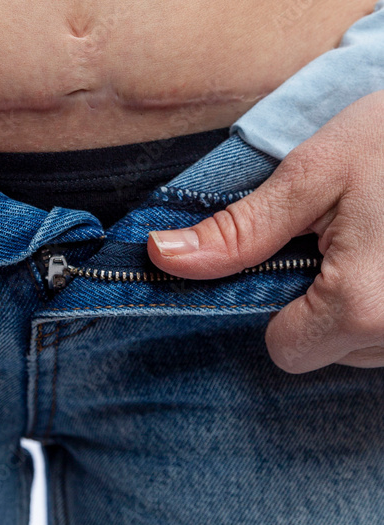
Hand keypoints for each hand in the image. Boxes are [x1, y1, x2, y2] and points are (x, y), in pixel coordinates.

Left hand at [147, 91, 383, 372]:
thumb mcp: (314, 173)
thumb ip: (239, 231)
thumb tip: (161, 259)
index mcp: (362, 307)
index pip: (285, 351)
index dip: (277, 306)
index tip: (299, 255)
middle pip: (330, 351)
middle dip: (324, 303)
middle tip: (349, 236)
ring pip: (369, 346)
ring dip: (364, 303)